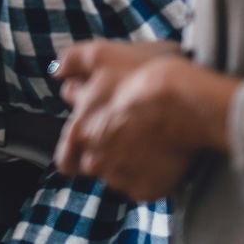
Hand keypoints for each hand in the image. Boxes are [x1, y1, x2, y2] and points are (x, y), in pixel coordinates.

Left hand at [53, 40, 235, 201]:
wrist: (186, 101)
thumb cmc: (145, 74)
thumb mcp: (101, 54)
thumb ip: (72, 61)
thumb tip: (57, 71)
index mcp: (79, 130)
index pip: (67, 148)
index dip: (85, 131)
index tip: (103, 119)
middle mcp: (94, 158)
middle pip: (90, 162)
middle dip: (103, 149)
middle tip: (125, 132)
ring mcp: (120, 177)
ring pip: (116, 174)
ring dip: (125, 161)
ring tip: (148, 140)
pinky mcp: (145, 189)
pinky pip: (141, 185)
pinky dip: (149, 174)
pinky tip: (161, 154)